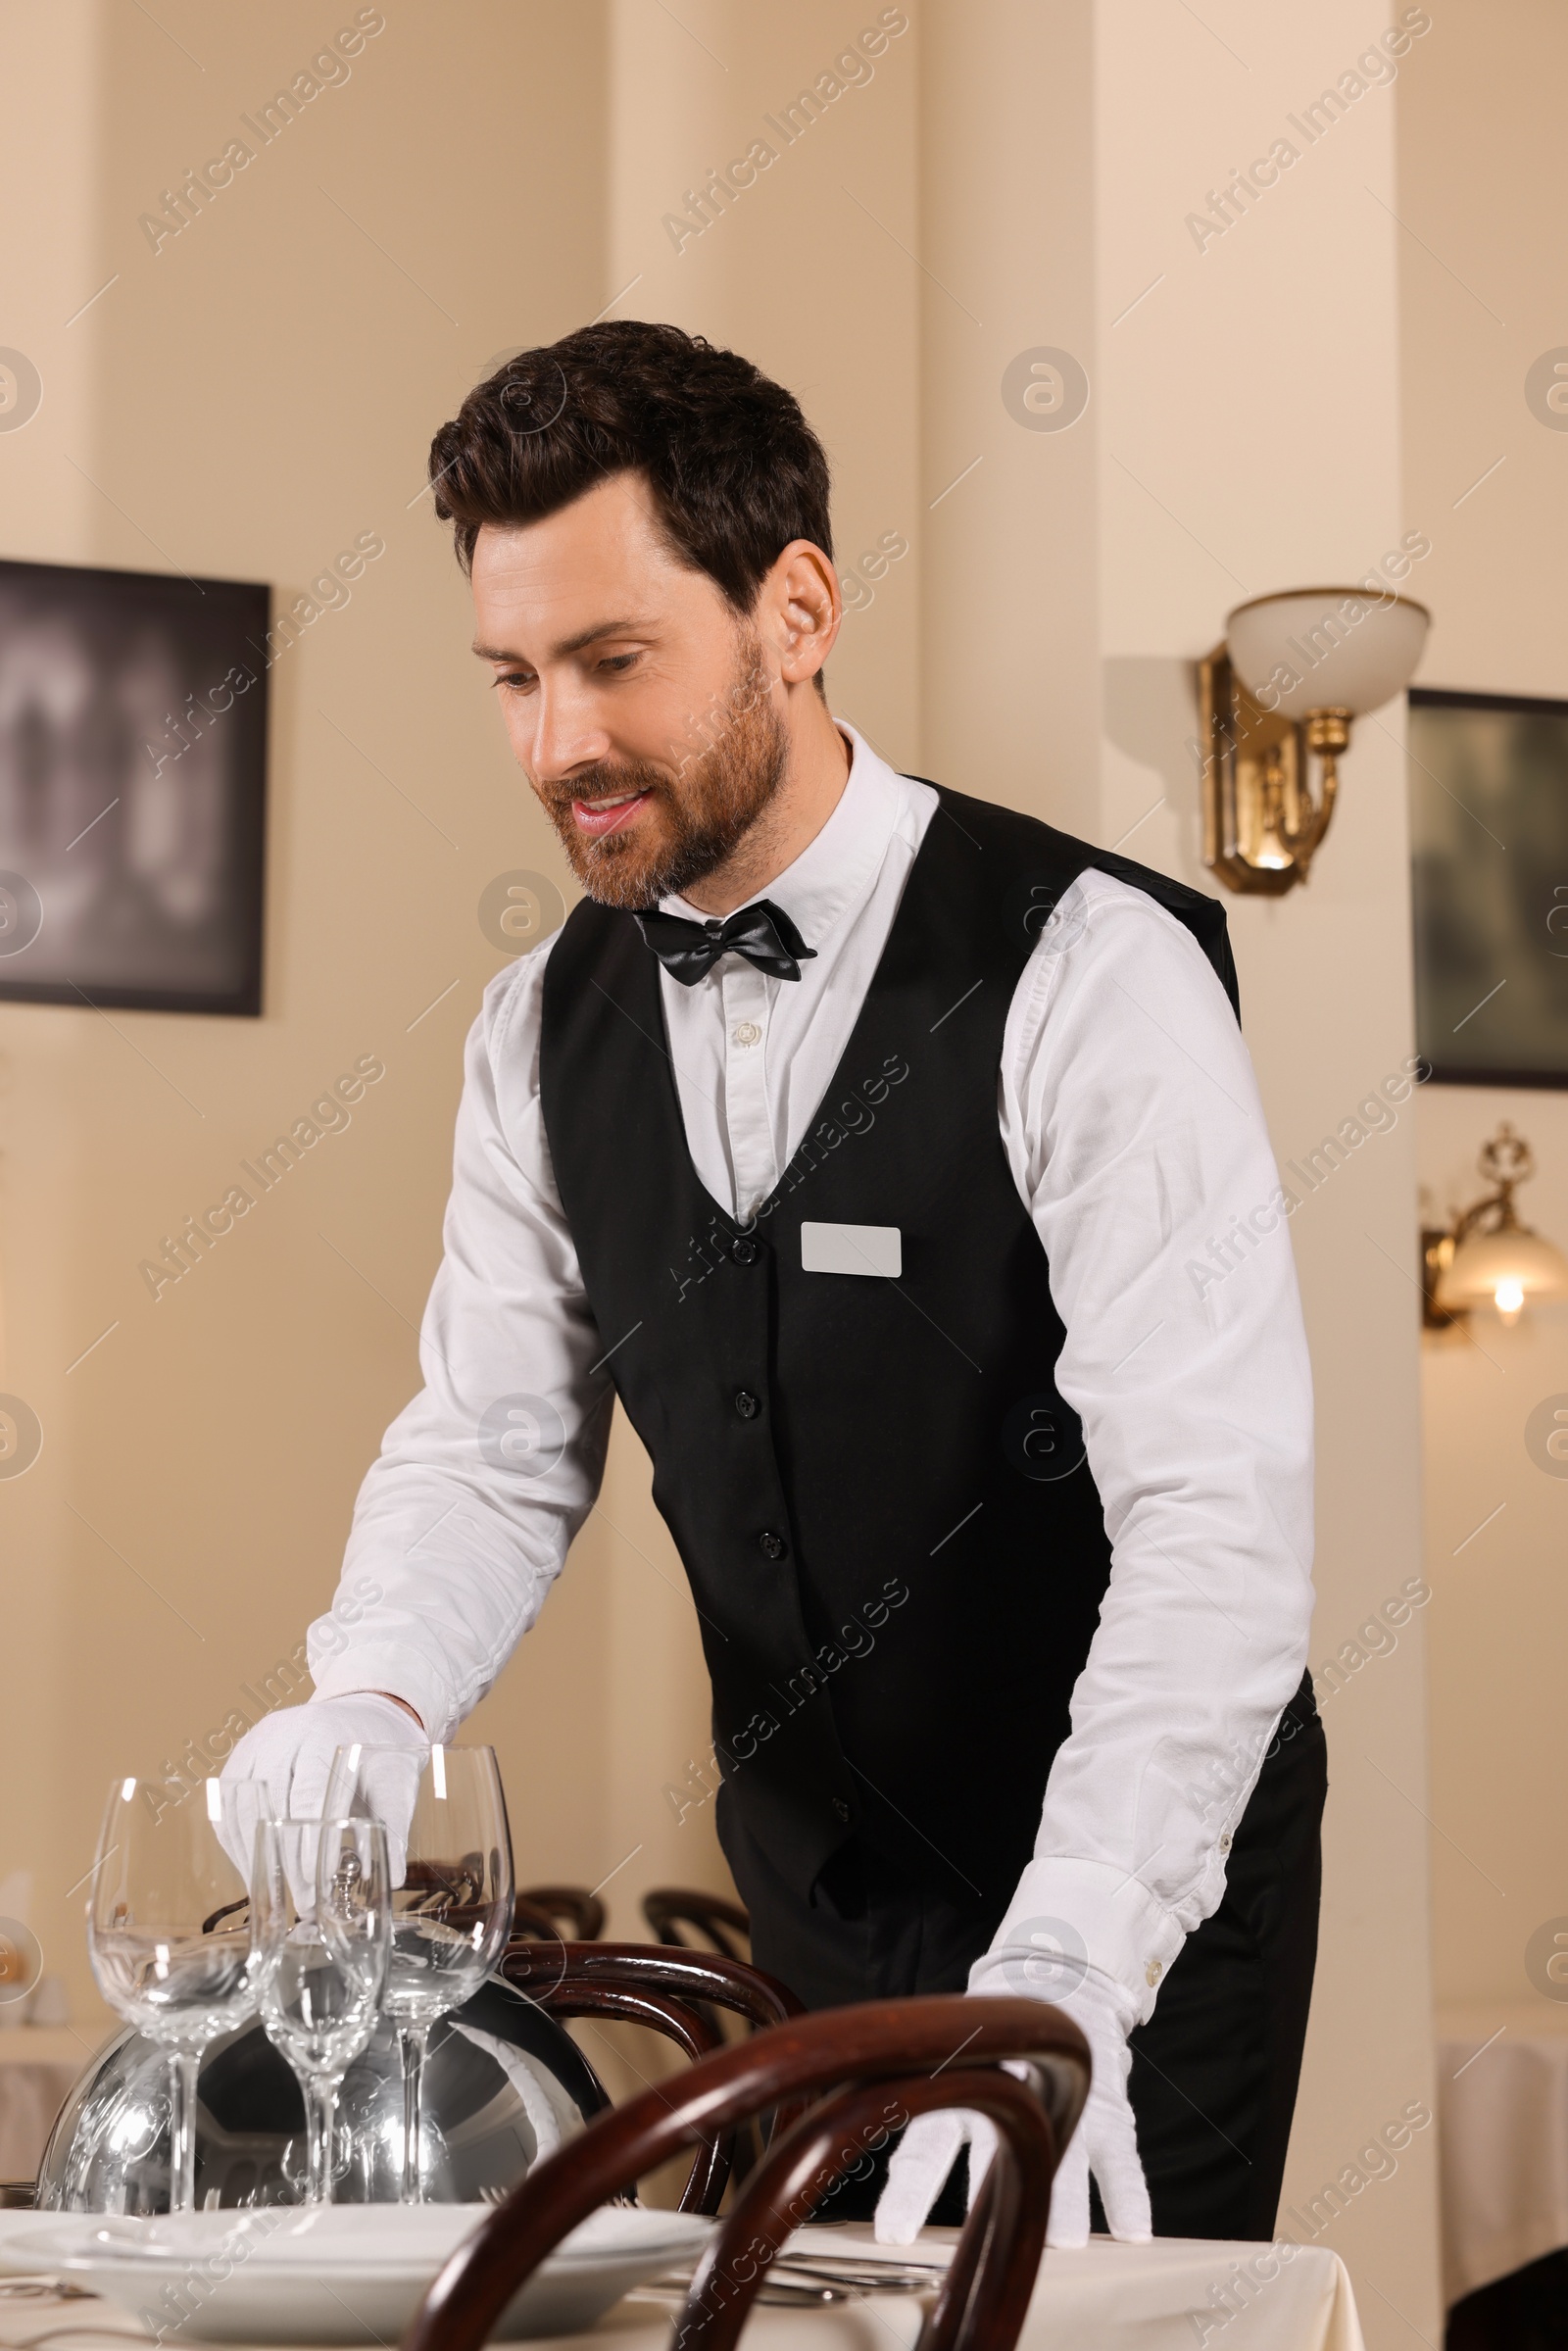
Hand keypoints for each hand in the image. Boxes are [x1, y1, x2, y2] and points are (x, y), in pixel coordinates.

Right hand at [220, 1692, 426, 1883]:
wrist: (363, 1713)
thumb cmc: (380, 1750)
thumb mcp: (397, 1779)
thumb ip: (393, 1826)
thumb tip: (392, 1881)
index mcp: (325, 1732)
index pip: (309, 1794)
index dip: (308, 1844)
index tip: (315, 1885)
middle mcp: (284, 1732)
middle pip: (273, 1803)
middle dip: (285, 1860)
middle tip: (301, 1902)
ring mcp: (256, 1741)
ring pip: (242, 1807)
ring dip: (255, 1857)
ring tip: (276, 1897)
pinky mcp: (241, 1756)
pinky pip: (228, 1805)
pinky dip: (237, 1843)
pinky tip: (255, 1872)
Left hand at [874, 1962, 1150, 2249]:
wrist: (1063, 1977)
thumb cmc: (1000, 2031)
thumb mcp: (956, 2052)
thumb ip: (922, 2097)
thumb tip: (855, 2129)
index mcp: (968, 2087)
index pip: (929, 2142)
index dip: (910, 2189)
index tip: (893, 2234)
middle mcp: (1018, 2098)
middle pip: (1000, 2155)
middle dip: (991, 2198)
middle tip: (984, 2243)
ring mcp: (1069, 2104)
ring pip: (1066, 2158)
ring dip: (1066, 2203)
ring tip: (1065, 2243)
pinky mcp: (1111, 2111)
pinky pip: (1123, 2158)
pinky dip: (1128, 2195)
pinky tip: (1133, 2232)